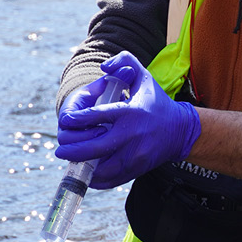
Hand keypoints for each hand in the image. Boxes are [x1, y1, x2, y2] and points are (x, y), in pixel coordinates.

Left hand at [55, 51, 200, 188]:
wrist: (181, 130)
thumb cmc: (157, 103)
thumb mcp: (144, 77)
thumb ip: (124, 62)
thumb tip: (103, 68)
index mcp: (130, 112)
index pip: (97, 116)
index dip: (76, 119)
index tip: (65, 120)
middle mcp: (132, 135)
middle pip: (95, 147)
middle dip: (73, 150)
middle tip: (60, 149)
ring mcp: (135, 155)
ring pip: (102, 168)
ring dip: (83, 167)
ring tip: (73, 161)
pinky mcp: (137, 169)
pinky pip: (112, 180)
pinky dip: (97, 179)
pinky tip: (88, 173)